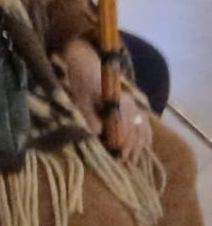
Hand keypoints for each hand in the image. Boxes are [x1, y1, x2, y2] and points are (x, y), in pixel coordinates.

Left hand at [60, 39, 154, 155]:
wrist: (86, 64)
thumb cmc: (80, 83)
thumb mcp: (79, 97)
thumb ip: (88, 114)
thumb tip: (98, 133)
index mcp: (117, 100)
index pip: (123, 126)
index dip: (121, 143)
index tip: (118, 156)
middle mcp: (129, 102)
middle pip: (134, 129)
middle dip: (130, 147)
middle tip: (124, 162)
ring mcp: (133, 104)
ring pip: (141, 128)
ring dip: (139, 145)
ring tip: (133, 160)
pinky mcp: (133, 105)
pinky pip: (145, 122)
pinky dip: (146, 135)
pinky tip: (146, 147)